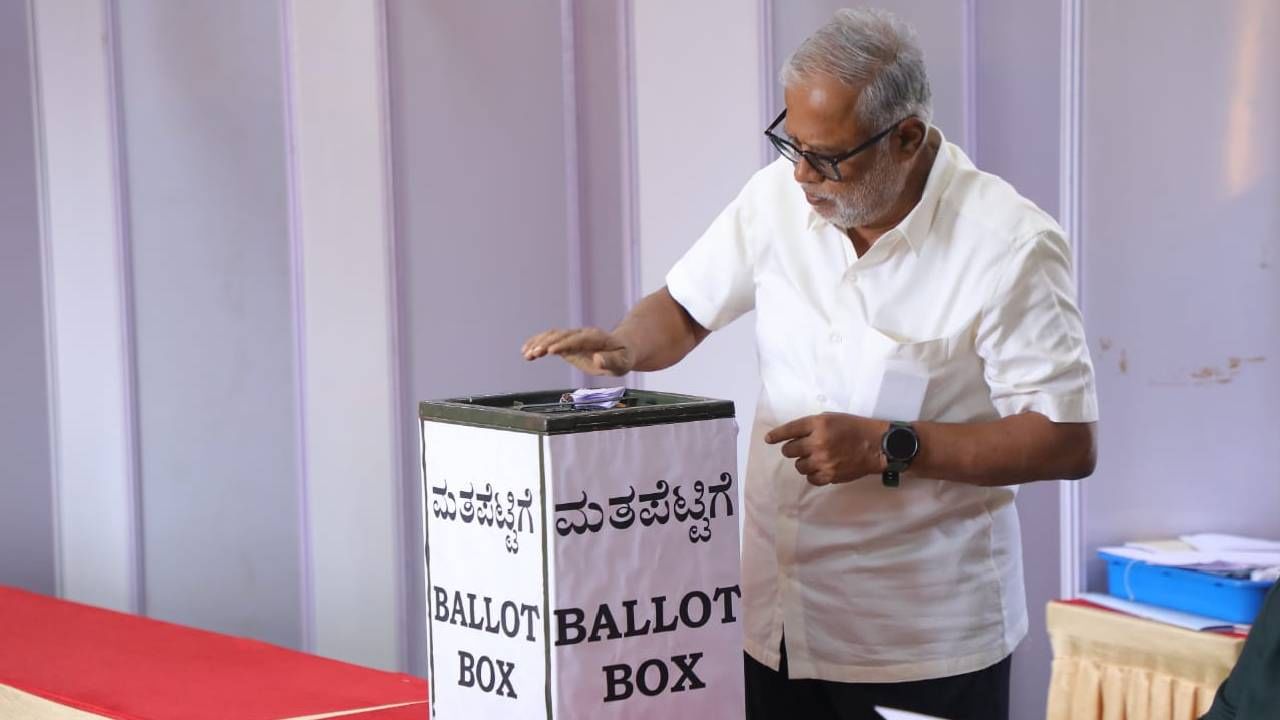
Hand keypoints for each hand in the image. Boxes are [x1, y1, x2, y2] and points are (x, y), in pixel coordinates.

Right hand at [521, 327, 635, 375]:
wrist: (620, 349)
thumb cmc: (623, 357)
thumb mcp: (622, 362)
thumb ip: (611, 361)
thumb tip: (597, 359)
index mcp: (595, 338)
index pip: (577, 339)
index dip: (564, 344)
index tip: (551, 351)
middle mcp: (581, 334)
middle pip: (561, 335)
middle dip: (546, 343)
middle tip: (533, 354)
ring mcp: (572, 337)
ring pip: (552, 336)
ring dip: (538, 343)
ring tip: (526, 355)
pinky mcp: (566, 343)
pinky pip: (549, 340)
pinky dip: (537, 344)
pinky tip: (526, 353)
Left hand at [764, 413, 887, 485]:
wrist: (876, 445)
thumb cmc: (855, 428)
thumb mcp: (832, 418)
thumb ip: (812, 426)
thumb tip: (792, 436)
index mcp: (818, 424)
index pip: (789, 430)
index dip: (776, 435)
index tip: (769, 439)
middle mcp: (818, 442)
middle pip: (789, 450)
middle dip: (792, 449)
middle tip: (800, 448)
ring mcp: (823, 461)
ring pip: (799, 465)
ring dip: (803, 462)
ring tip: (815, 458)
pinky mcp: (830, 475)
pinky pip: (810, 478)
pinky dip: (813, 474)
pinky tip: (820, 468)